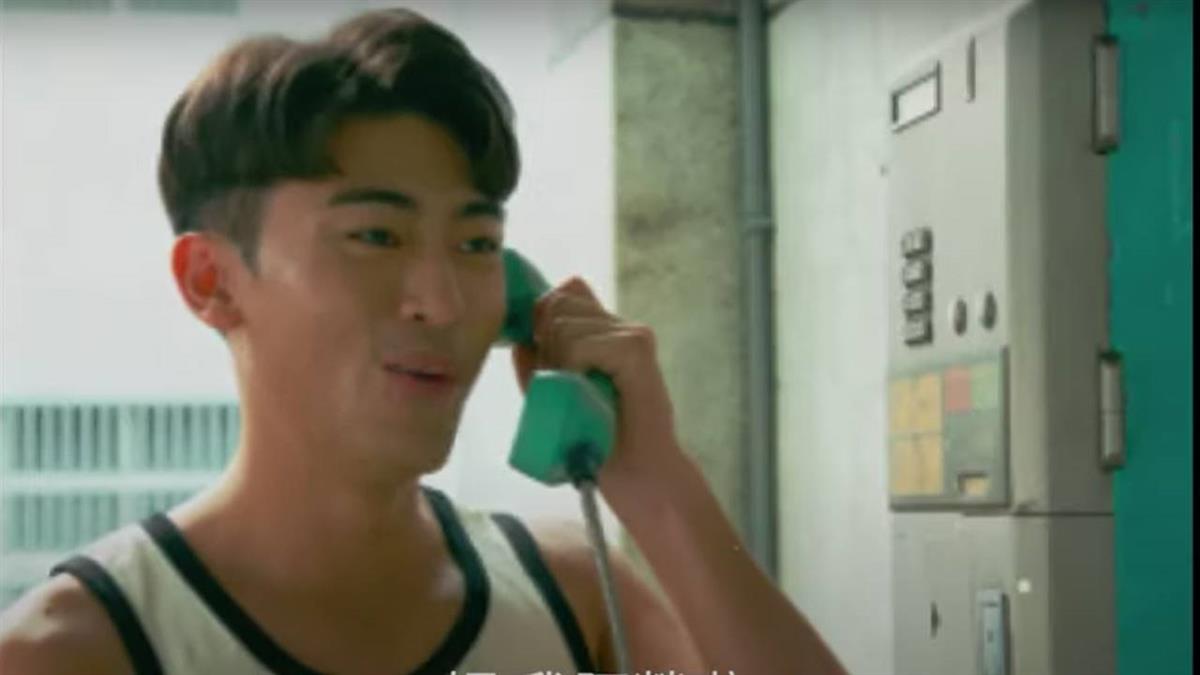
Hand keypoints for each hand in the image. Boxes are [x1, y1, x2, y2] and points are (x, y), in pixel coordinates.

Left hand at [511, 276, 686, 503]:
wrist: (636, 474)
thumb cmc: (598, 440)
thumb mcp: (553, 395)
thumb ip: (535, 362)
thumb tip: (518, 337)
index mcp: (604, 330)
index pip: (561, 295)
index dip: (541, 323)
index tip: (546, 366)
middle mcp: (620, 324)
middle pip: (556, 302)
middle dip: (545, 345)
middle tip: (565, 387)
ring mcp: (631, 333)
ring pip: (562, 324)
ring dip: (557, 364)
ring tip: (580, 396)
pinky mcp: (636, 347)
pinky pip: (579, 344)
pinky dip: (572, 371)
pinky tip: (588, 395)